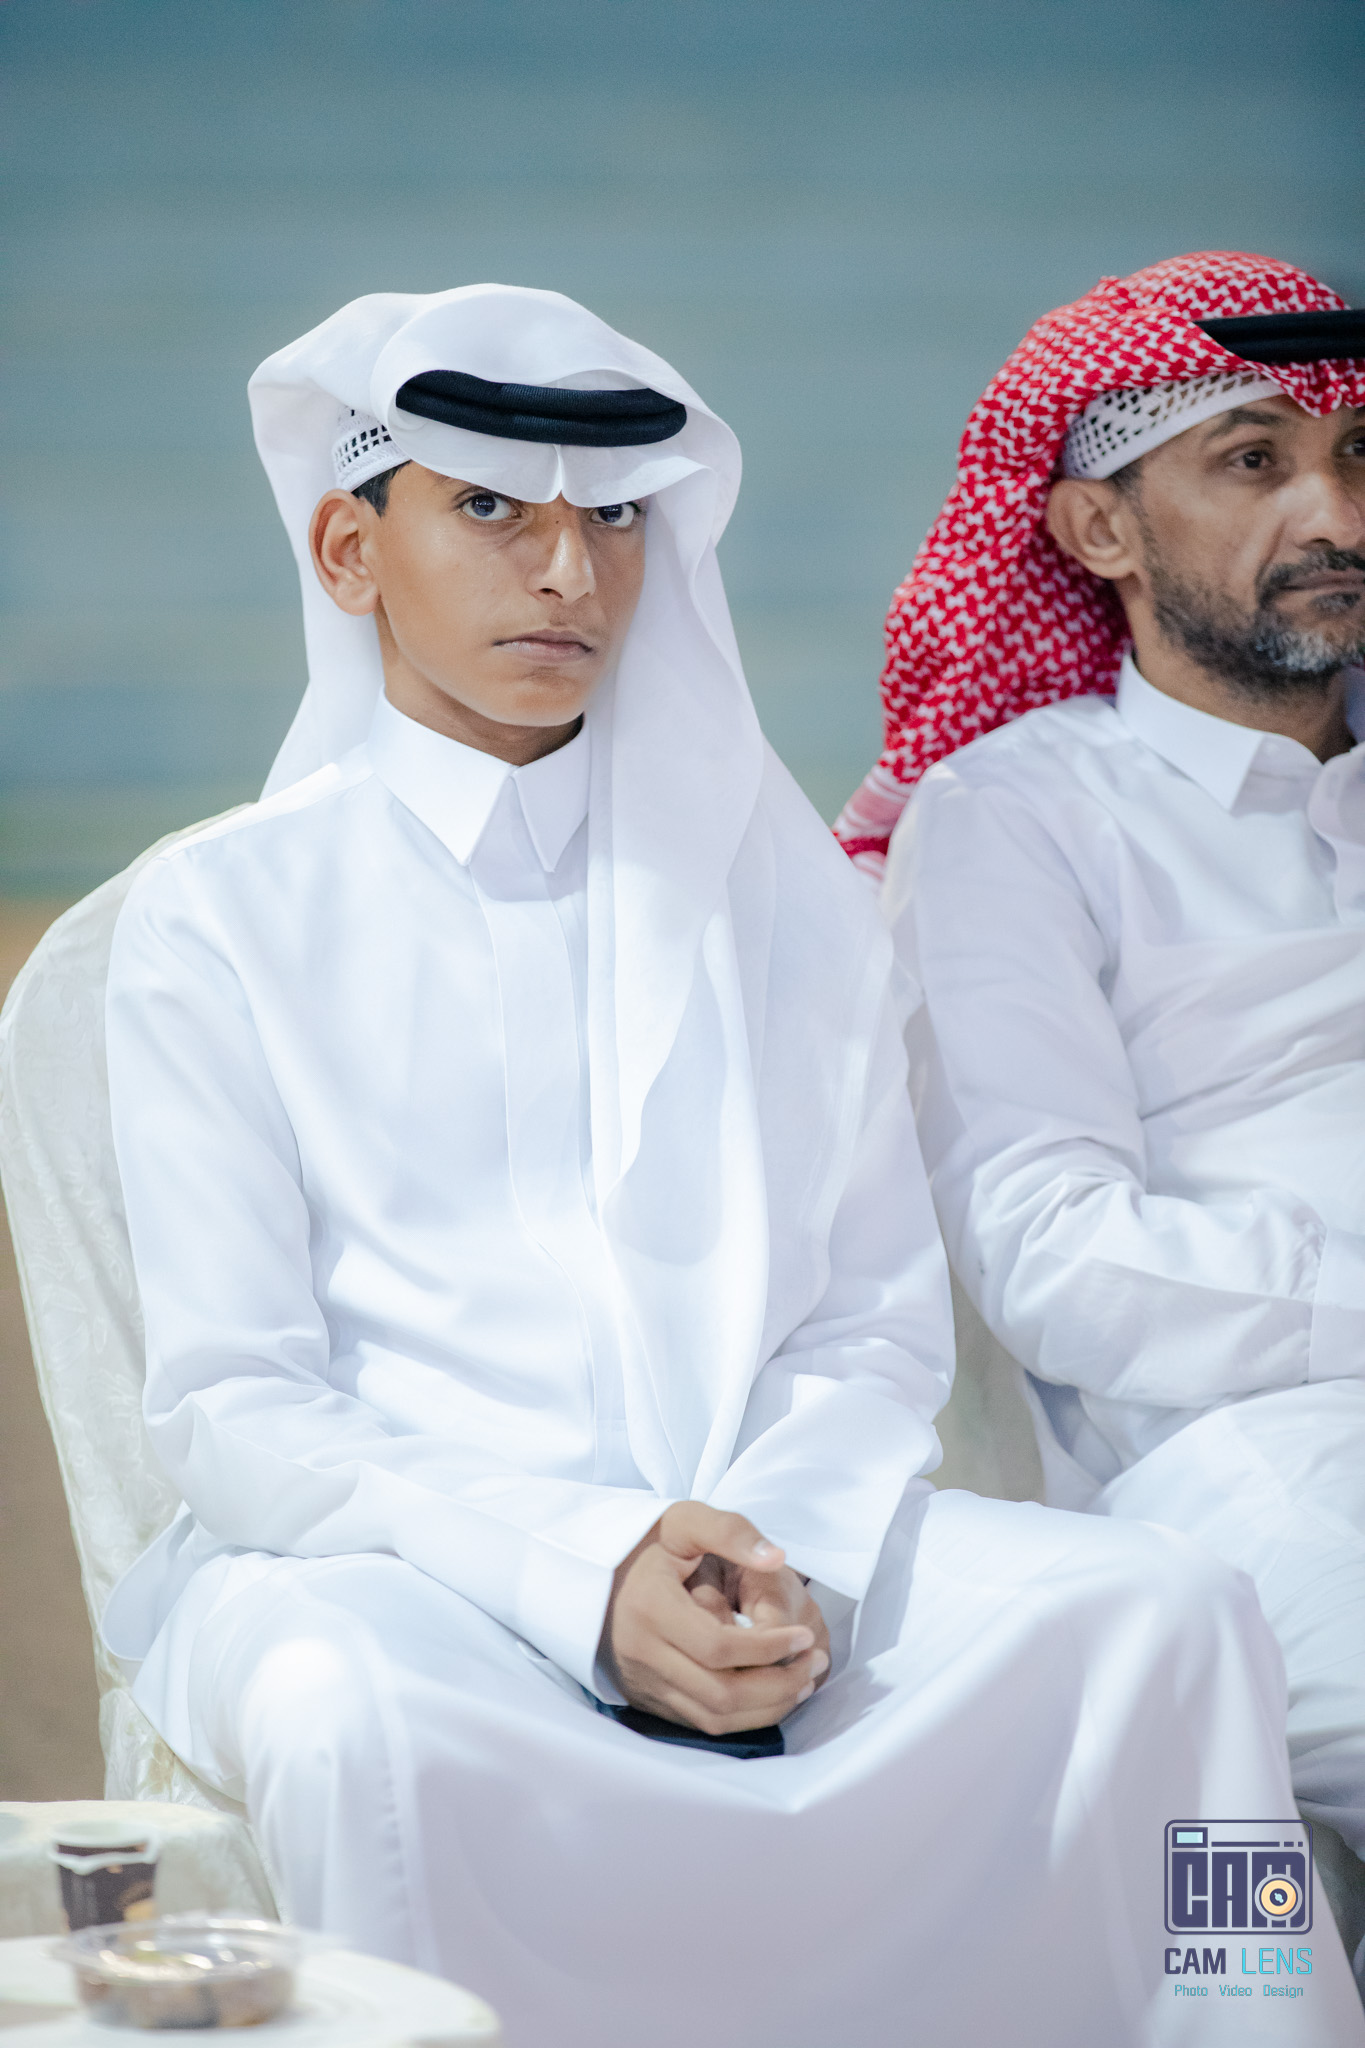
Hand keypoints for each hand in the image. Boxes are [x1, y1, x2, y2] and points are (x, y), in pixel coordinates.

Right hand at [602, 1502, 831, 1734]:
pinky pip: (701, 1722)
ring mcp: (643, 1681)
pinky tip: (772, 1693)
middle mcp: (641, 1653)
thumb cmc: (650, 1542)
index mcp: (650, 1607)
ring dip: (767, 1707)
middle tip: (815, 1661)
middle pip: (720, 1692)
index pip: (718, 1647)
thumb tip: (776, 1558)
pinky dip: (743, 1716)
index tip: (805, 1635)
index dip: (769, 1647)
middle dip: (778, 1684)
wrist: (599, 1571)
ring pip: (714, 1717)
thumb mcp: (686, 1520)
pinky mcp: (648, 1698)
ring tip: (804, 1681)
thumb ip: (732, 1531)